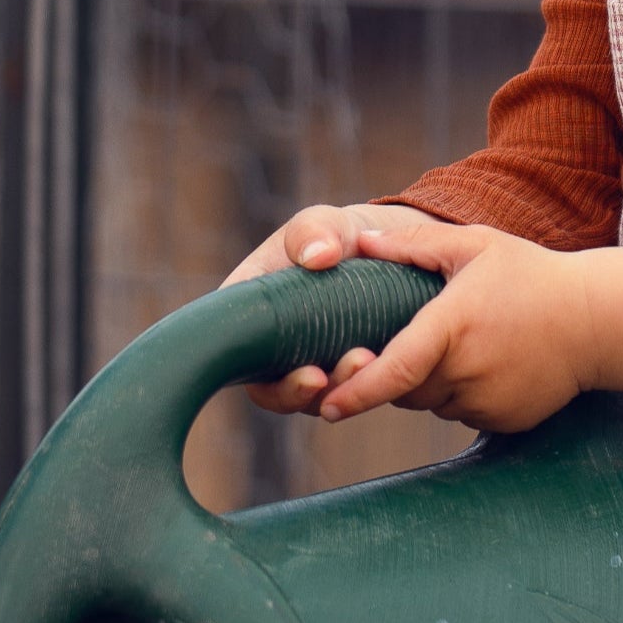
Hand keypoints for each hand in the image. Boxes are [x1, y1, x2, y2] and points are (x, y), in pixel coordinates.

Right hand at [221, 202, 454, 414]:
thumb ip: (314, 230)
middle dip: (305, 393)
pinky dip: (362, 389)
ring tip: (371, 361)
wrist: (382, 250)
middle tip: (344, 370)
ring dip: (341, 390)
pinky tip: (387, 370)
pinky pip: (344, 396)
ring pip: (312, 398)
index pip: (236, 355)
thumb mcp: (322, 224)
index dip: (264, 378)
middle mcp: (268, 347)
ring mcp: (302, 366)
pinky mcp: (337, 378)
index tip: (310, 374)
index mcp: (248, 311)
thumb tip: (319, 256)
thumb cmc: (336, 235)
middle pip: (272, 391)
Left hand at [311, 226, 622, 434]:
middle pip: (408, 390)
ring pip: (435, 404)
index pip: (394, 371)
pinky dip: (464, 394)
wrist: (598, 320)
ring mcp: (489, 401)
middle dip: (400, 372)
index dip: (356, 393)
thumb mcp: (475, 245)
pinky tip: (491, 362)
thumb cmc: (532, 276)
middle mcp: (469, 371)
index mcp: (454, 327)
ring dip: (433, 383)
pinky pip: (465, 414)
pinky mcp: (506, 420)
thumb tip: (360, 243)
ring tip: (468, 342)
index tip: (328, 408)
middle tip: (426, 336)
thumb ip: (414, 243)